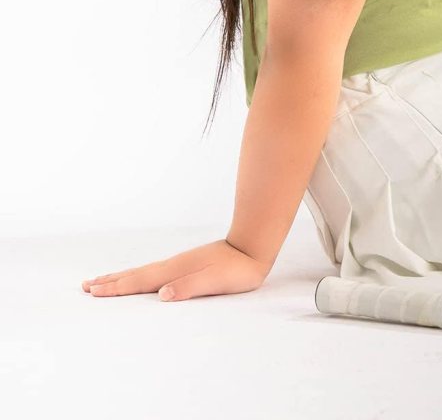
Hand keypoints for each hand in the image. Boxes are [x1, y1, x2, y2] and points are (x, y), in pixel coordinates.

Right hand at [81, 238, 270, 301]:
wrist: (254, 247)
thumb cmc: (238, 269)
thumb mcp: (216, 281)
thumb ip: (190, 287)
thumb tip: (162, 295)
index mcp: (176, 271)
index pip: (140, 282)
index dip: (116, 288)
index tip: (93, 290)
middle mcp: (174, 266)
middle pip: (136, 275)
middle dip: (111, 281)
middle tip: (86, 285)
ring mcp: (180, 264)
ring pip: (144, 272)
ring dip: (122, 277)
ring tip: (103, 279)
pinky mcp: (188, 265)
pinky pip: (155, 272)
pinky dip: (140, 276)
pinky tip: (141, 279)